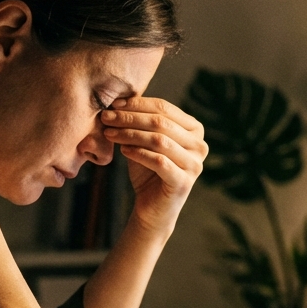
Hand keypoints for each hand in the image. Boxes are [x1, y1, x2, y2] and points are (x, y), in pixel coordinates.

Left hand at [100, 97, 206, 238]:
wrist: (151, 208)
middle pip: (161, 122)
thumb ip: (139, 121)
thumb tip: (119, 99)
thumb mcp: (143, 140)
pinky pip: (159, 161)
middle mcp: (200, 145)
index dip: (137, 104)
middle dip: (130, 117)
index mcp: (194, 129)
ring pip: (159, 140)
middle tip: (106, 117)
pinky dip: (138, 153)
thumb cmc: (147, 170)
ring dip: (130, 134)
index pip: (164, 108)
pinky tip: (123, 150)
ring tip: (110, 133)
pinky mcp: (184, 182)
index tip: (112, 104)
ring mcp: (195, 164)